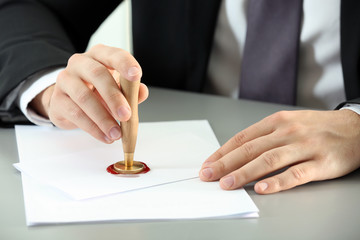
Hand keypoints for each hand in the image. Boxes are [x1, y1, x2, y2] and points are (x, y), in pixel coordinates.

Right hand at [30, 44, 148, 143]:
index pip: (114, 54)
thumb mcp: (118, 89)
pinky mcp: (58, 99)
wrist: (70, 102)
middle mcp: (80, 63)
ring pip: (84, 97)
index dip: (125, 64)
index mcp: (100, 55)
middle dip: (114, 97)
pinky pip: (76, 114)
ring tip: (116, 133)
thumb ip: (132, 90)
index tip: (136, 75)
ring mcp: (66, 79)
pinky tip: (104, 136)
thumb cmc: (98, 91)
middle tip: (126, 115)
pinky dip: (93, 128)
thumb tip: (141, 92)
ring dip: (103, 118)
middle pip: (97, 74)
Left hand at [199, 109, 359, 193]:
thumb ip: (265, 137)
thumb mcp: (288, 123)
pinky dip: (277, 182)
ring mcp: (304, 147)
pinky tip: (262, 188)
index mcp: (277, 121)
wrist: (355, 128)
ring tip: (228, 183)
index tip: (209, 164)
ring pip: (269, 161)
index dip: (223, 152)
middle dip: (226, 163)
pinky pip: (295, 174)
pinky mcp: (321, 163)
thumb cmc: (317, 127)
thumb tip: (237, 153)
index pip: (243, 138)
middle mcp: (288, 132)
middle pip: (251, 149)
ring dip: (245, 173)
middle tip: (208, 175)